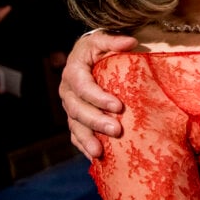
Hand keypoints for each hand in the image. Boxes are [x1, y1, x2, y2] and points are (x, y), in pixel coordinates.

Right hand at [59, 31, 137, 158]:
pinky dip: (84, 147)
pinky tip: (95, 159)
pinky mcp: (75, 119)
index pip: (83, 87)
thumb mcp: (102, 40)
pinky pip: (76, 136)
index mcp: (73, 72)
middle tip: (116, 130)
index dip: (98, 97)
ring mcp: (70, 108)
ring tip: (99, 152)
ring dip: (87, 139)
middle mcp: (68, 92)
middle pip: (77, 110)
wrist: (87, 58)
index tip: (118, 106)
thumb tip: (131, 42)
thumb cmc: (98, 49)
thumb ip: (114, 40)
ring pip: (74, 126)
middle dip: (96, 121)